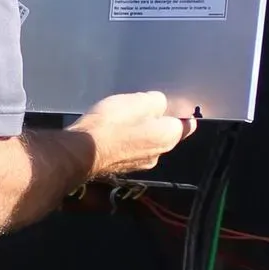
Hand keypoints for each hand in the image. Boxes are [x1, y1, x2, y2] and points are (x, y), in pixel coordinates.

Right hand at [73, 91, 197, 177]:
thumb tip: (160, 106)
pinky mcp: (122, 168)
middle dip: (158, 122)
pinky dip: (126, 141)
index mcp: (168, 137)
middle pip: (165, 134)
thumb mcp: (138, 101)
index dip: (183, 113)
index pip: (187, 125)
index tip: (177, 105)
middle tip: (144, 107)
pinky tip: (113, 131)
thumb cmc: (112, 123)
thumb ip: (156, 101)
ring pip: (147, 143)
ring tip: (124, 118)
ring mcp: (140, 165)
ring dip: (140, 132)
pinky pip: (130, 150)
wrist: (81, 152)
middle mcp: (159, 155)